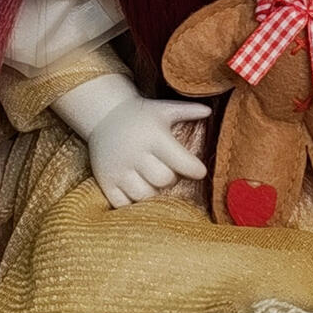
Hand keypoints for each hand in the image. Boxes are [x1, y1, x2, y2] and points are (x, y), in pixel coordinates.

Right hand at [87, 93, 209, 207]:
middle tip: (171, 171)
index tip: (200, 171)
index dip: (194, 169)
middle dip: (172, 178)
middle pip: (163, 180)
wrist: (103, 115)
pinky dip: (133, 201)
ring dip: (154, 191)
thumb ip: (187, 110)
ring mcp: (117, 169)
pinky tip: (137, 187)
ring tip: (153, 179)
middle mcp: (134, 153)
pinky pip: (122, 203)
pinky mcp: (105, 181)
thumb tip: (209, 111)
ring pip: (144, 195)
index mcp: (153, 136)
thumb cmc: (140, 115)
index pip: (180, 161)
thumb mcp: (163, 109)